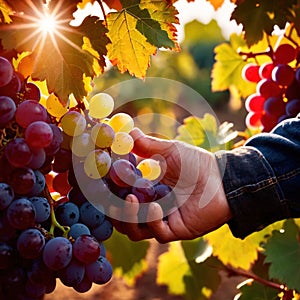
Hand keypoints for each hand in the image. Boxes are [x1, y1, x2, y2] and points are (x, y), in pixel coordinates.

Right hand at [110, 128, 231, 242]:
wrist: (222, 179)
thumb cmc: (196, 163)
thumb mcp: (169, 151)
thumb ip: (148, 145)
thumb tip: (128, 131)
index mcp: (144, 188)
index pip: (118, 194)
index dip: (107, 190)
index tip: (100, 179)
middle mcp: (149, 206)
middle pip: (121, 216)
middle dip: (112, 209)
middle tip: (108, 197)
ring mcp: (160, 220)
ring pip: (133, 230)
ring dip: (128, 217)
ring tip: (131, 199)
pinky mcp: (175, 230)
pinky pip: (157, 233)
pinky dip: (153, 221)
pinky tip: (157, 207)